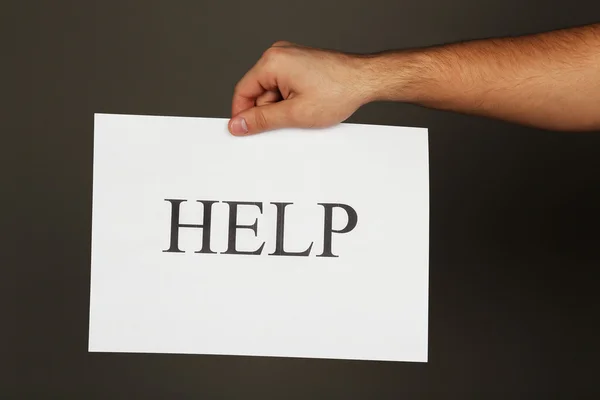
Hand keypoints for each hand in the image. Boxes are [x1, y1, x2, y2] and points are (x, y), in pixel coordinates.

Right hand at [228, 41, 373, 135]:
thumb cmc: (339, 90)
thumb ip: (262, 120)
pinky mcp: (300, 65)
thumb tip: (239, 124)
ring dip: (284, 107)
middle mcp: (279, 55)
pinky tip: (308, 105)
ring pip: (273, 92)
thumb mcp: (295, 113)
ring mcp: (290, 58)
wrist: (366, 79)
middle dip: (271, 111)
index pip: (242, 91)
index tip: (244, 131)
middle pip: (258, 93)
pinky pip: (285, 87)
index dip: (242, 115)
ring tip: (306, 111)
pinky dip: (292, 100)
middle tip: (291, 120)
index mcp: (272, 61)